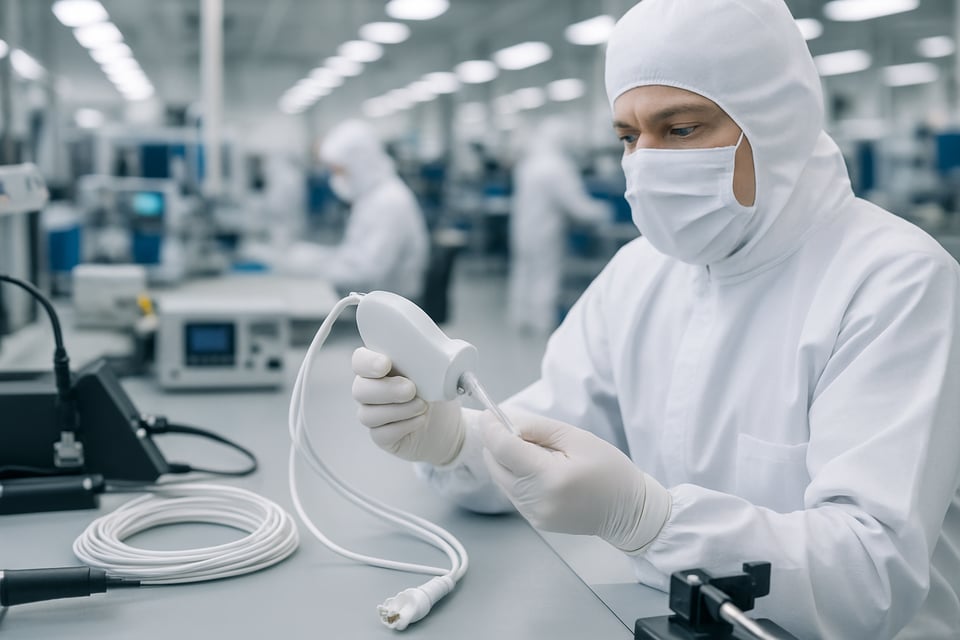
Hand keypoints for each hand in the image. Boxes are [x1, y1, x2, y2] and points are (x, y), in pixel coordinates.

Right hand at [351, 347, 463, 465]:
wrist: (448, 426)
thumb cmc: (437, 393)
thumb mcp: (437, 372)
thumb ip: (429, 359)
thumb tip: (437, 351)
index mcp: (379, 368)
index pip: (360, 361)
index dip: (367, 362)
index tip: (385, 364)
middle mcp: (370, 391)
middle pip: (360, 389)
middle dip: (387, 389)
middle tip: (411, 389)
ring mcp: (373, 415)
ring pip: (368, 414)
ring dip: (398, 410)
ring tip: (423, 406)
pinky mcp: (381, 437)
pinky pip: (381, 434)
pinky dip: (402, 427)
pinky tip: (419, 421)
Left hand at [479, 409, 670, 552]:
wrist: (628, 511)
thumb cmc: (609, 470)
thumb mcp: (576, 437)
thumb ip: (537, 428)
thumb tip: (506, 422)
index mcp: (549, 477)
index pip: (503, 449)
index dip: (491, 428)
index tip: (489, 414)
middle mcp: (536, 500)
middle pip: (495, 465)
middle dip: (498, 443)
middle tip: (517, 429)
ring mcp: (533, 514)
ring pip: (500, 479)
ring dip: (506, 460)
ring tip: (535, 451)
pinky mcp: (534, 521)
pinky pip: (512, 492)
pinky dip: (516, 476)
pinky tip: (538, 469)